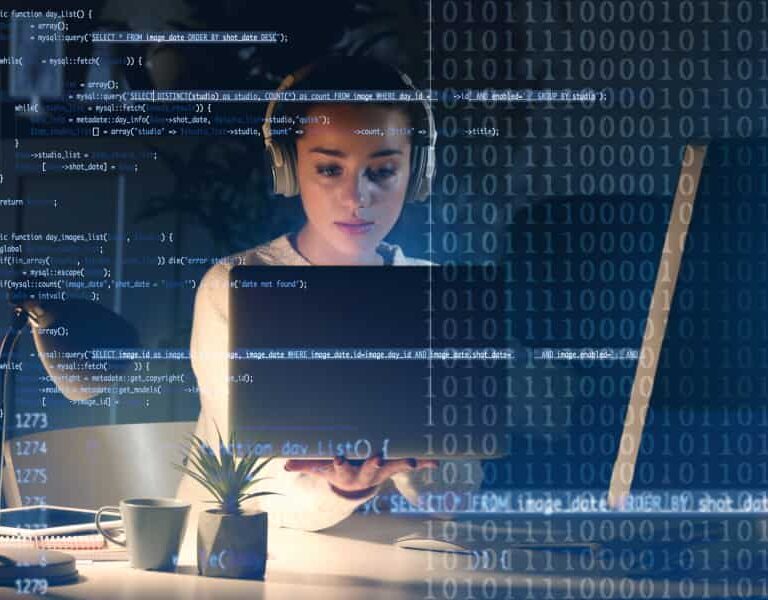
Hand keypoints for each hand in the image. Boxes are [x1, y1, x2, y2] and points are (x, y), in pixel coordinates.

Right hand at [284, 454, 437, 499]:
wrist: (354, 486)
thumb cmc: (336, 470)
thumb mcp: (320, 469)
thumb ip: (304, 465)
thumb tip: (284, 466)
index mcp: (346, 471)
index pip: (341, 467)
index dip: (339, 463)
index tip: (337, 456)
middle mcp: (366, 472)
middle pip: (370, 469)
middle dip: (374, 462)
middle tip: (377, 455)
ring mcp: (382, 469)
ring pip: (393, 466)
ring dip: (403, 463)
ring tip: (413, 461)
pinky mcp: (394, 467)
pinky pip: (410, 465)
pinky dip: (423, 463)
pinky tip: (435, 461)